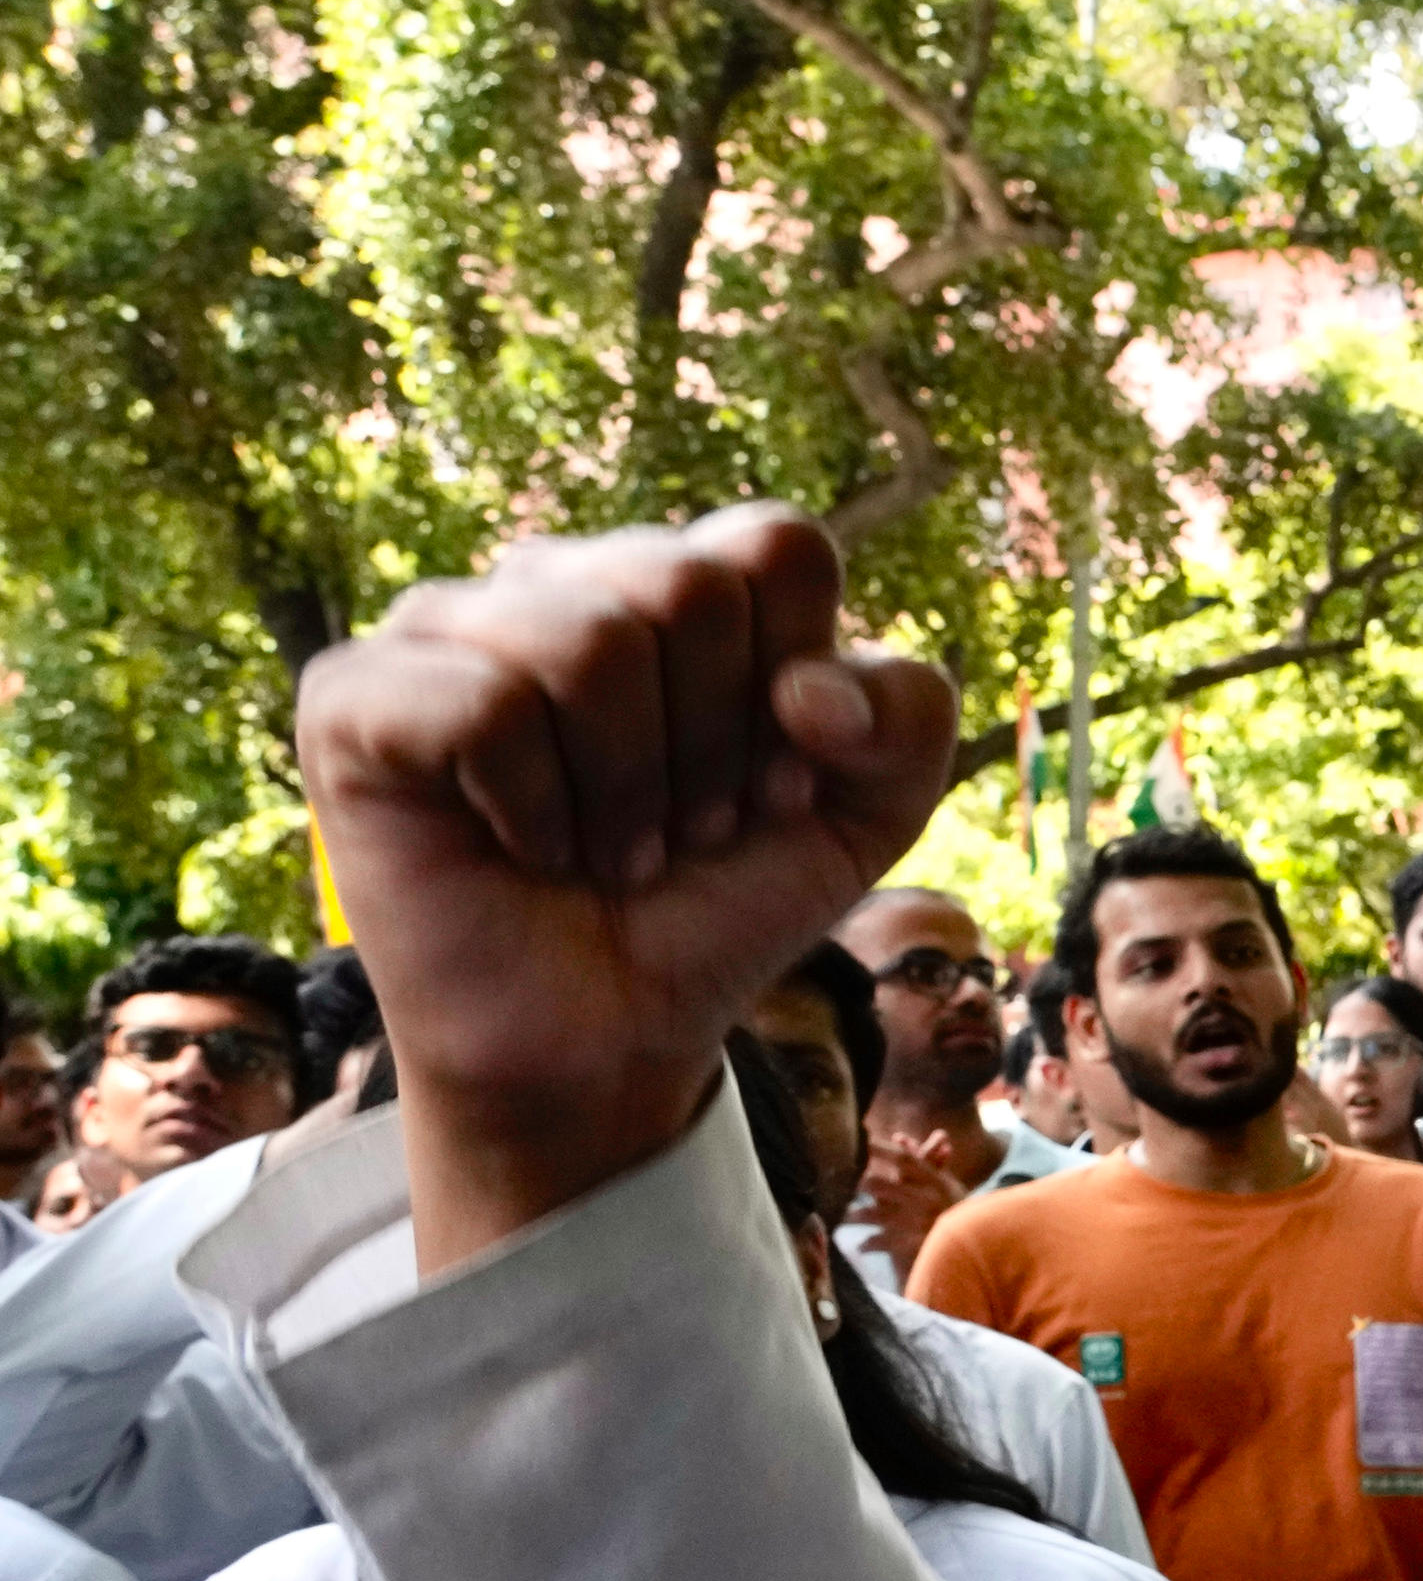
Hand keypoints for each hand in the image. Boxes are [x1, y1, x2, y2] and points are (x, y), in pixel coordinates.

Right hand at [296, 506, 957, 1265]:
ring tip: (611, 847)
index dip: (801, 682)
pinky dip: (536, 806)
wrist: (613, 1034)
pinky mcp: (355, 695)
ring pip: (590, 639)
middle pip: (689, 585)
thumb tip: (806, 687)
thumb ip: (909, 718)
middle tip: (685, 828)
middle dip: (717, 745)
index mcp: (678, 580)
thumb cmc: (717, 903)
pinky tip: (524, 845)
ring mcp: (448, 625)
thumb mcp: (867, 815)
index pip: (777, 546)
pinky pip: (482, 705)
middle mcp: (560, 580)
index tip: (776, 783)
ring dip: (631, 788)